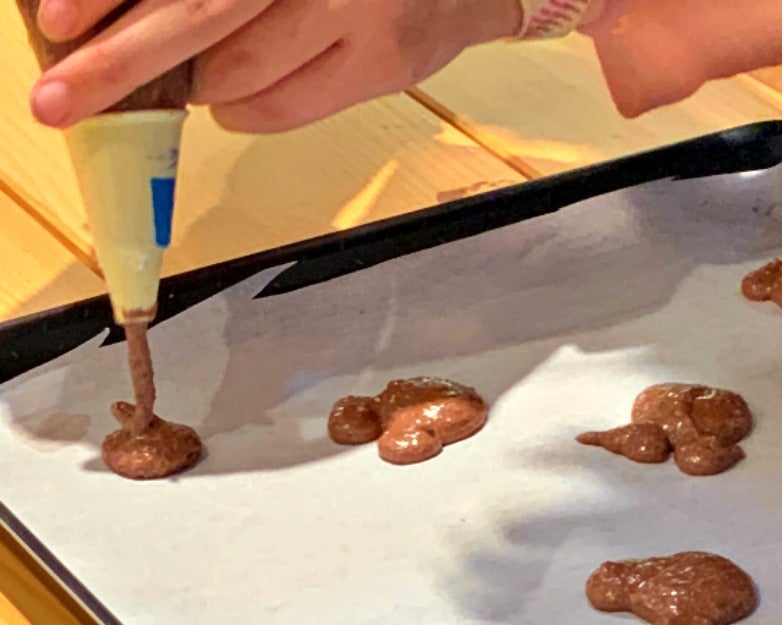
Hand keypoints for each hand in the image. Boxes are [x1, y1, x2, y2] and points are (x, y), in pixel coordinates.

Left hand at [29, 0, 520, 131]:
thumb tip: (117, 18)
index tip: (54, 23)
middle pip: (199, 16)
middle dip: (116, 65)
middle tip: (58, 102)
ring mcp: (355, 11)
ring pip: (236, 77)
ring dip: (197, 84)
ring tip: (195, 74)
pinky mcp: (381, 62)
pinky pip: (279, 109)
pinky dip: (240, 110)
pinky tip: (234, 95)